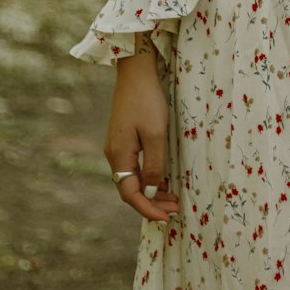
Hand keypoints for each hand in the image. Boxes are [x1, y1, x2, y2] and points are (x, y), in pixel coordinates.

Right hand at [104, 49, 179, 222]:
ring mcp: (118, 146)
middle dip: (152, 203)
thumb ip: (154, 165)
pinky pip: (135, 167)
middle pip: (130, 189)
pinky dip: (149, 178)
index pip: (130, 195)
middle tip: (176, 209)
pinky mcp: (124, 138)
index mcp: (119, 156)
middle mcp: (114, 155)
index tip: (167, 218)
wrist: (136, 72)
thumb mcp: (155, 134)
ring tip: (173, 199)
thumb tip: (152, 192)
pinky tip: (163, 179)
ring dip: (152, 191)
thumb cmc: (147, 101)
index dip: (148, 209)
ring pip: (133, 179)